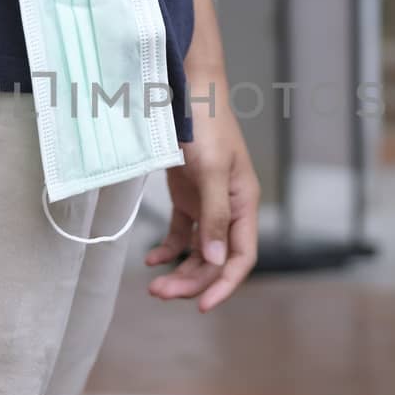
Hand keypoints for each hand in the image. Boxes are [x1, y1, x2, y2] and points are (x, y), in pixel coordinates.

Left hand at [145, 77, 260, 311]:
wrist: (186, 88)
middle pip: (215, 259)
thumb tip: (215, 259)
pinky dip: (167, 249)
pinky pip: (181, 233)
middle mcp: (229, 207)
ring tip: (153, 284)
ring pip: (198, 250)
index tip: (202, 306)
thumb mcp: (209, 170)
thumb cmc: (204, 123)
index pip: (241, 257)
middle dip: (191, 281)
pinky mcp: (188, 196)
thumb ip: (214, 216)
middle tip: (160, 293)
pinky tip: (150, 259)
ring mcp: (208, 202)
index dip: (225, 284)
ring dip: (179, 270)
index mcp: (244, 203)